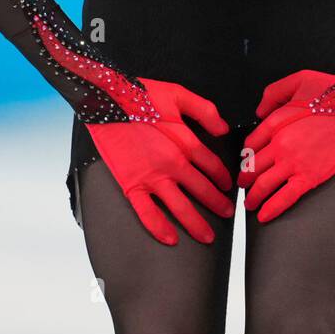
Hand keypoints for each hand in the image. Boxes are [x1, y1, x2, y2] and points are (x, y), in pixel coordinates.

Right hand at [87, 78, 234, 245]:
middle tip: (227, 214)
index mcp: (185, 142)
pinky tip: (171, 239)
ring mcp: (151, 177)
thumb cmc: (140, 95)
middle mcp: (172, 164)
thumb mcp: (178, 94)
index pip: (213, 166)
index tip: (228, 185)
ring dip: (197, 224)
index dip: (224, 177)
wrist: (106, 100)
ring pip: (180, 207)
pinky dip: (159, 228)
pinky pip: (147, 213)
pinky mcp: (131, 184)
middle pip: (202, 190)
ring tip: (208, 236)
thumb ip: (205, 111)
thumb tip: (224, 129)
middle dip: (218, 204)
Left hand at [238, 71, 334, 222]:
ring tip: (250, 203)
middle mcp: (281, 144)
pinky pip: (285, 197)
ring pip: (264, 185)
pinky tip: (265, 215)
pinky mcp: (311, 176)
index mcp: (277, 122)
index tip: (246, 161)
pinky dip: (272, 209)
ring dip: (253, 197)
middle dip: (244, 179)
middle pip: (252, 167)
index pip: (250, 144)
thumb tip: (259, 110)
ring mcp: (295, 162)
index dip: (246, 155)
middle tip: (243, 185)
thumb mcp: (300, 80)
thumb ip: (274, 93)